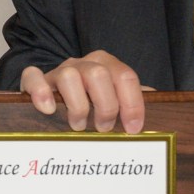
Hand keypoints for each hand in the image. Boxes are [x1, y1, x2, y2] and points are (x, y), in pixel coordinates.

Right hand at [20, 51, 149, 131]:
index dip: (132, 103)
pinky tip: (48, 110)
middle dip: (106, 106)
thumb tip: (159, 110)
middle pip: (99, 74)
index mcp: (106, 66)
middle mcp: (83, 65)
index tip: (133, 129)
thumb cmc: (90, 106)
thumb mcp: (115, 103)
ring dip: (78, 106)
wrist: (54, 103)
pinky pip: (33, 77)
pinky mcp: (34, 81)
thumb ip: (135, 103)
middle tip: (104, 128)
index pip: (125, 76)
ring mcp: (58, 71)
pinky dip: (40, 92)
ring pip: (69, 76)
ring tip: (79, 126)